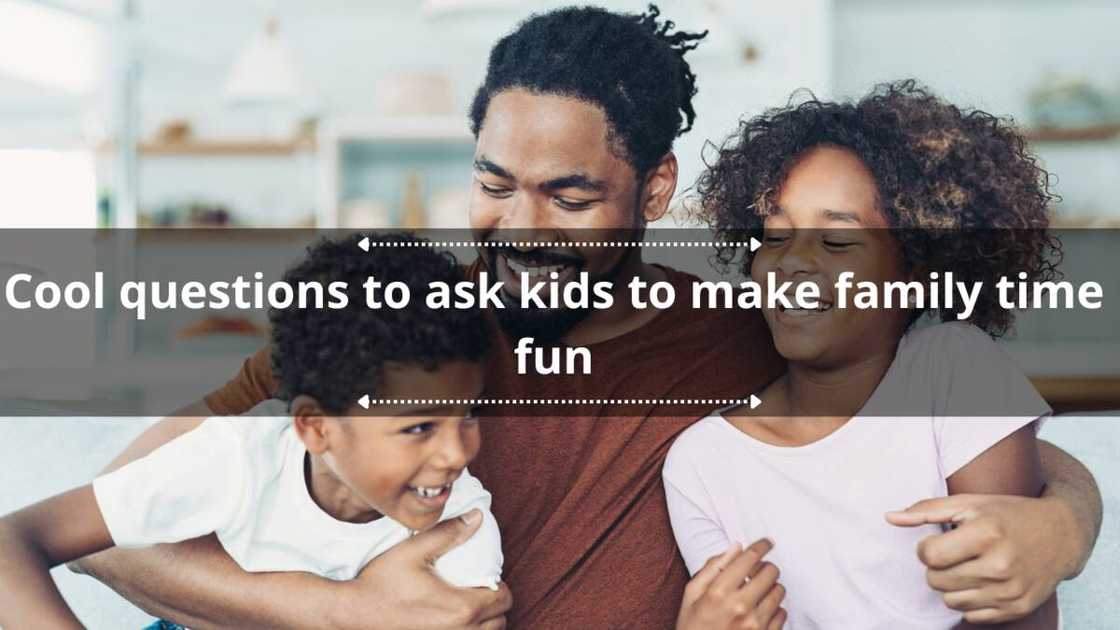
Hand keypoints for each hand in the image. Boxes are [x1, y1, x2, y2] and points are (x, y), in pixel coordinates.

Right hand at [333, 509, 511, 629]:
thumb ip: (448, 533)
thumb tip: (477, 516)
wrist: (352, 614)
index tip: (482, 577)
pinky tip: (451, 621)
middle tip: (478, 590)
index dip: (497, 585)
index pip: (502, 599)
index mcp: (461, 608)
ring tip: (467, 607)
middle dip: (494, 605)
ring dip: (483, 623)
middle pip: (499, 622)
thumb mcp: (413, 550)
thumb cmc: (381, 583)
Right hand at [676, 539, 786, 629]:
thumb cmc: (692, 626)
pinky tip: (760, 611)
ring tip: (757, 593)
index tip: (766, 542)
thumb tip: (735, 547)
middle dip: (766, 567)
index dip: (761, 545)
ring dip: (771, 588)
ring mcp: (755, 624)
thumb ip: (712, 567)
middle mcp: (740, 606)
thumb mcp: (691, 594)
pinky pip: (782, 613)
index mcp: (719, 591)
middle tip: (758, 571)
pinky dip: (774, 609)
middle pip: (770, 572)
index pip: (749, 558)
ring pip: (779, 591)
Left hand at [887, 494, 1074, 623]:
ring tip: (969, 566)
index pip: (928, 556)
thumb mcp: (969, 502)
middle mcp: (1001, 565)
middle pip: (936, 580)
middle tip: (955, 553)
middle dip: (937, 567)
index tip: (940, 540)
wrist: (1061, 534)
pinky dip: (970, 600)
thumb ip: (926, 509)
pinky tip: (983, 581)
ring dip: (952, 584)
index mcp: (986, 533)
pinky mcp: (1018, 608)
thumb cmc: (1007, 514)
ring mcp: (1011, 590)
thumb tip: (889, 517)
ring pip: (950, 600)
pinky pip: (971, 615)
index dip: (927, 548)